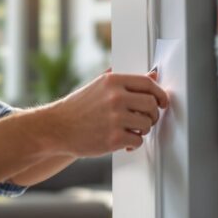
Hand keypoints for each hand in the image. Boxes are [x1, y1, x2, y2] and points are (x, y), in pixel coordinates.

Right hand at [47, 69, 167, 156]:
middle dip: (153, 114)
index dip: (160, 94)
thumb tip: (153, 74)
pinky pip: (138, 140)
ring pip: (147, 124)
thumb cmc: (76, 108)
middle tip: (146, 119)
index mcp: (112, 81)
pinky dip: (133, 143)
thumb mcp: (98, 86)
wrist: (56, 128)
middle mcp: (115, 97)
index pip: (148, 83)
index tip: (162, 101)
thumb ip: (125, 81)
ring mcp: (115, 118)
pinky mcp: (113, 138)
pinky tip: (124, 142)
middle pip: (152, 104)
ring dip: (143, 130)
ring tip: (131, 130)